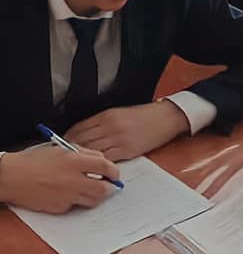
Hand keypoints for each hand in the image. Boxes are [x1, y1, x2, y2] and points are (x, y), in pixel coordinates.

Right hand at [0, 144, 120, 211]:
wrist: (14, 177)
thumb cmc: (37, 159)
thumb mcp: (63, 148)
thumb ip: (85, 153)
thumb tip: (101, 159)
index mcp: (75, 161)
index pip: (105, 167)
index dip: (114, 171)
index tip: (115, 173)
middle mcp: (73, 180)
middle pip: (102, 188)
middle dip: (110, 187)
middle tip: (110, 184)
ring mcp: (66, 196)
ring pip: (92, 200)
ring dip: (97, 195)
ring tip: (96, 189)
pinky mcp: (58, 207)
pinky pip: (75, 205)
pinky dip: (79, 199)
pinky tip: (74, 192)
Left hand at [65, 101, 188, 161]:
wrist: (166, 117)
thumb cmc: (145, 115)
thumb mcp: (122, 113)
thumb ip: (103, 122)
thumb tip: (84, 134)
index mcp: (108, 115)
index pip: (79, 128)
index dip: (67, 138)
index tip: (61, 145)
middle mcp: (110, 126)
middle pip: (82, 141)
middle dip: (70, 151)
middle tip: (62, 160)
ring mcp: (118, 139)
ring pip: (91, 152)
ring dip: (81, 160)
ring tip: (74, 166)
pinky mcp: (126, 151)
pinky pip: (105, 160)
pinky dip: (96, 165)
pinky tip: (91, 168)